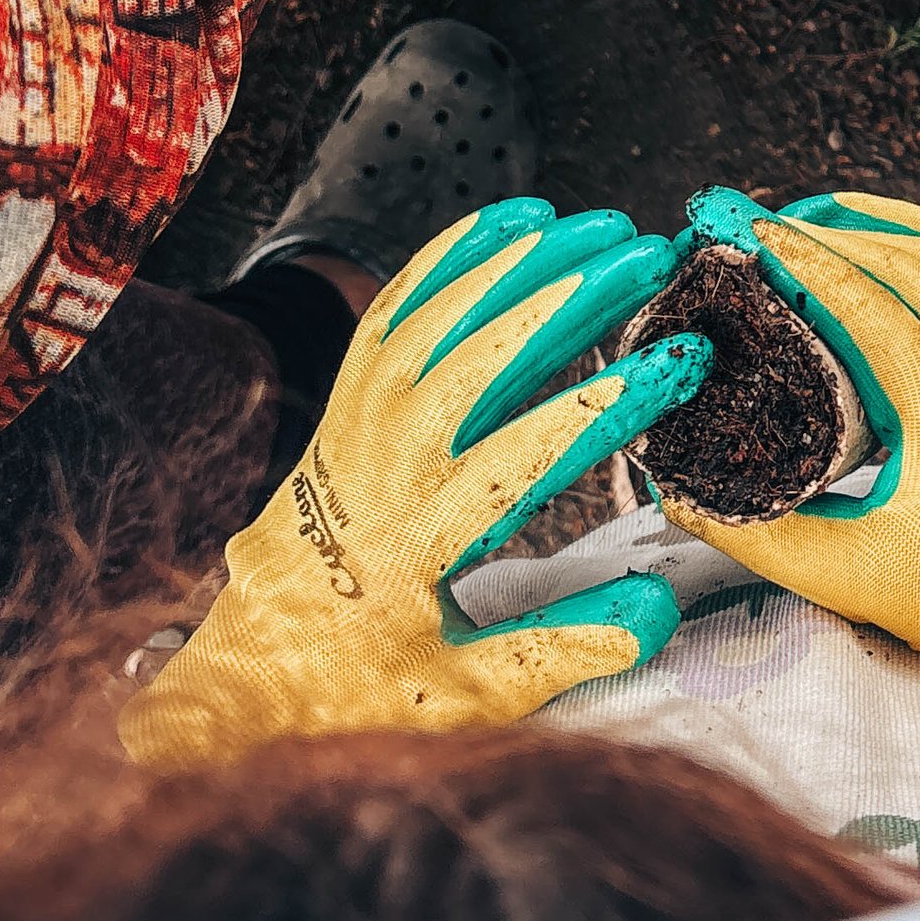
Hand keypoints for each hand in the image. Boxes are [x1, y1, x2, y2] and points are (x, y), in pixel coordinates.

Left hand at [121, 203, 710, 770]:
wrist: (241, 678)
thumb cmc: (359, 691)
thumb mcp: (465, 697)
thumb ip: (564, 649)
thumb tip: (660, 608)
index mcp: (421, 535)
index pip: (531, 451)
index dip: (610, 402)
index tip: (678, 362)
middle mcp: (383, 463)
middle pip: (486, 355)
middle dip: (573, 295)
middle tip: (647, 254)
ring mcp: (355, 423)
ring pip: (440, 317)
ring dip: (520, 262)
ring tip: (597, 224)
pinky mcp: (343, 405)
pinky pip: (394, 310)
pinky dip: (450, 257)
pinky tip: (509, 223)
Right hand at [649, 187, 919, 784]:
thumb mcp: (847, 573)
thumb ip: (757, 534)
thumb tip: (675, 496)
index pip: (861, 300)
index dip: (798, 257)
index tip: (744, 230)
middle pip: (901, 261)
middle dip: (824, 231)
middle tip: (758, 222)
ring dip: (878, 225)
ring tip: (810, 215)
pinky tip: (888, 232)